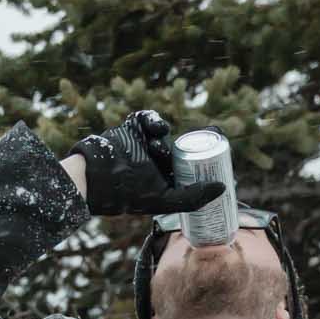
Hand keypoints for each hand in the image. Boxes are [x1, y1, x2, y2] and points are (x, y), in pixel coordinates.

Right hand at [64, 109, 227, 218]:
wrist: (95, 178)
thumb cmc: (128, 193)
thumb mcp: (165, 199)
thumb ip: (193, 197)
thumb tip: (222, 188)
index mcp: (167, 178)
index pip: (193, 163)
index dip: (209, 153)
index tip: (224, 144)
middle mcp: (158, 161)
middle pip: (184, 143)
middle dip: (198, 136)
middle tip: (214, 131)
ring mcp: (145, 144)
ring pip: (164, 131)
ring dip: (163, 134)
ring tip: (156, 142)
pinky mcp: (132, 129)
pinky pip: (146, 119)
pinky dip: (152, 120)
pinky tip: (155, 127)